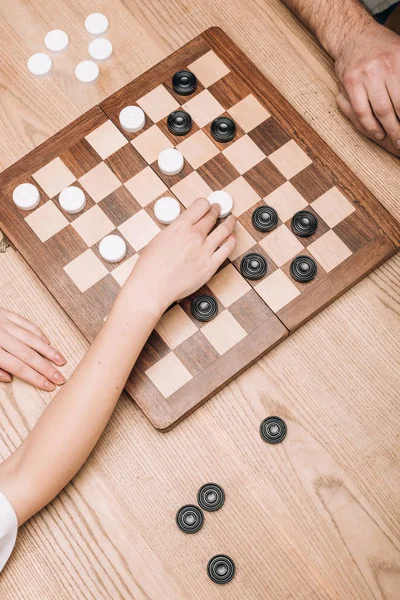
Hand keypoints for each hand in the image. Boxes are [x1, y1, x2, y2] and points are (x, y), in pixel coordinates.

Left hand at [0, 309, 65, 390]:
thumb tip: (8, 378)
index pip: (18, 367)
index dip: (35, 377)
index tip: (49, 386)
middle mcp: (0, 335)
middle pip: (28, 354)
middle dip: (46, 368)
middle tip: (61, 378)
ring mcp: (4, 322)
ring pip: (31, 338)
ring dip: (48, 350)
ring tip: (61, 360)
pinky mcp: (5, 312)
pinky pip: (26, 323)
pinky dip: (38, 332)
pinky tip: (47, 341)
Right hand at [125, 198, 236, 311]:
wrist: (153, 287)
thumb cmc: (150, 267)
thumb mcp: (158, 239)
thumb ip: (175, 231)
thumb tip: (182, 228)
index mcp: (179, 227)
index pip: (200, 206)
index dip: (205, 203)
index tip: (206, 205)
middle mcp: (194, 236)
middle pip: (212, 216)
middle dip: (216, 210)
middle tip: (218, 209)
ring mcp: (204, 251)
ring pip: (224, 230)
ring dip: (229, 222)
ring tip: (231, 220)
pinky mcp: (210, 265)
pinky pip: (227, 249)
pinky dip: (231, 241)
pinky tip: (232, 238)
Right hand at [335, 22, 399, 149]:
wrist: (353, 35)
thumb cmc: (381, 49)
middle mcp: (385, 66)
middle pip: (398, 105)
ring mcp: (366, 75)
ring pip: (381, 111)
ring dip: (389, 130)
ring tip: (396, 141)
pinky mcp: (350, 83)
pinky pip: (361, 111)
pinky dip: (370, 126)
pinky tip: (378, 134)